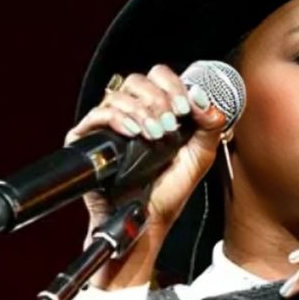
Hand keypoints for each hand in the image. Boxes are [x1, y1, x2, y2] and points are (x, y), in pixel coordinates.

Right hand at [65, 64, 227, 288]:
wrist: (147, 222)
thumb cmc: (169, 192)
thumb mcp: (200, 157)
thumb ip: (210, 127)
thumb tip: (205, 101)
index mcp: (157, 111)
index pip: (159, 77)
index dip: (173, 85)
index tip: (185, 107)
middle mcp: (132, 114)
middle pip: (137, 81)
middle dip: (158, 99)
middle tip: (170, 123)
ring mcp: (109, 126)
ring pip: (118, 95)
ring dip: (142, 111)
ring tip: (155, 134)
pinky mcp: (88, 140)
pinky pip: (96, 115)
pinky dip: (117, 118)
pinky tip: (134, 131)